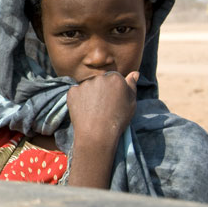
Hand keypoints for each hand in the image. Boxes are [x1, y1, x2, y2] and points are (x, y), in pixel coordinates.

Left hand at [66, 71, 138, 188]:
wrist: (97, 133)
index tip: (113, 102)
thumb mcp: (131, 103)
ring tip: (94, 110)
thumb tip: (135, 73)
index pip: (113, 78)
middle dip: (101, 90)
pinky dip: (79, 99)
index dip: (113, 91)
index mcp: (115, 78)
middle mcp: (99, 77)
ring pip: (88, 86)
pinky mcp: (72, 91)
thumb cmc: (118, 119)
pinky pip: (76, 92)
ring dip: (90, 94)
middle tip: (103, 107)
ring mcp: (84, 84)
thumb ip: (131, 85)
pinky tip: (84, 110)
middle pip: (100, 81)